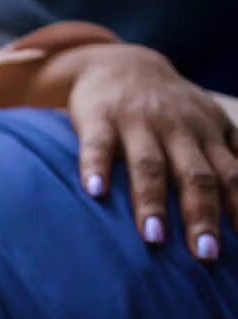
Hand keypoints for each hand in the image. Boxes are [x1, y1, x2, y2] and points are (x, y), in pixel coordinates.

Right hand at [69, 44, 237, 261]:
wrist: (121, 63)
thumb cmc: (169, 110)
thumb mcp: (209, 126)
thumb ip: (230, 160)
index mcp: (207, 136)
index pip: (231, 176)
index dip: (237, 211)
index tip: (237, 251)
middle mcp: (178, 129)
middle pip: (195, 175)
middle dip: (202, 215)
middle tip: (206, 255)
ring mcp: (138, 123)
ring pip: (150, 164)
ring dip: (152, 201)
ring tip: (153, 237)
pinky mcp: (99, 118)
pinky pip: (99, 145)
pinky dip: (96, 167)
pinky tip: (95, 191)